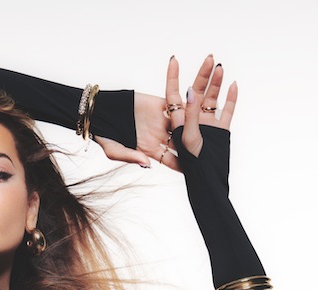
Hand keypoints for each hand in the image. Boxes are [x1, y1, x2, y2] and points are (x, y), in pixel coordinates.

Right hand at [94, 55, 236, 170]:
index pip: (174, 161)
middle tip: (216, 147)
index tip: (199, 170)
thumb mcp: (115, 150)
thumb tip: (146, 165)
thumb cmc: (104, 136)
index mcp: (153, 152)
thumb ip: (131, 157)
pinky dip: (189, 95)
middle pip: (184, 142)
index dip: (186, 164)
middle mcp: (162, 137)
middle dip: (199, 144)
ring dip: (199, 114)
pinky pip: (178, 100)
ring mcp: (162, 120)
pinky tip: (203, 92)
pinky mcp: (161, 103)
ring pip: (186, 119)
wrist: (100, 111)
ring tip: (214, 111)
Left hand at [164, 54, 236, 163]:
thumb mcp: (188, 137)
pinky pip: (226, 111)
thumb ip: (190, 115)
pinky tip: (234, 85)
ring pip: (211, 99)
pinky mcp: (220, 131)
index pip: (173, 94)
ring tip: (220, 68)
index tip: (174, 59)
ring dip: (216, 83)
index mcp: (179, 122)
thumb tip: (190, 92)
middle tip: (209, 58)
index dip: (172, 77)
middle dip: (202, 75)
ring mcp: (207, 125)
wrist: (208, 180)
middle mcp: (192, 120)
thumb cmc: (193, 164)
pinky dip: (231, 99)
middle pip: (195, 92)